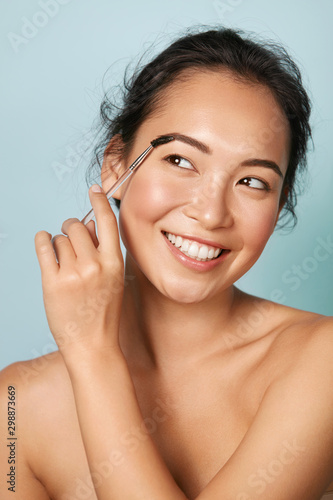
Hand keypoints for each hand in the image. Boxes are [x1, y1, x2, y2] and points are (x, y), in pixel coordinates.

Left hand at [34, 185, 124, 358]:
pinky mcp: (53, 282)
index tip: (94, 190)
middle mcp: (95, 265)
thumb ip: (103, 252)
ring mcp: (73, 274)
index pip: (108, 222)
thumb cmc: (103, 312)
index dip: (99, 202)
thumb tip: (88, 225)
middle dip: (71, 229)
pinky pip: (44, 246)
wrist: (93, 345)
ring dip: (59, 244)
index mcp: (114, 263)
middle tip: (70, 241)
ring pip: (59, 237)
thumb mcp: (114, 280)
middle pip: (76, 226)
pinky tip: (45, 244)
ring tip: (64, 262)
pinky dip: (42, 241)